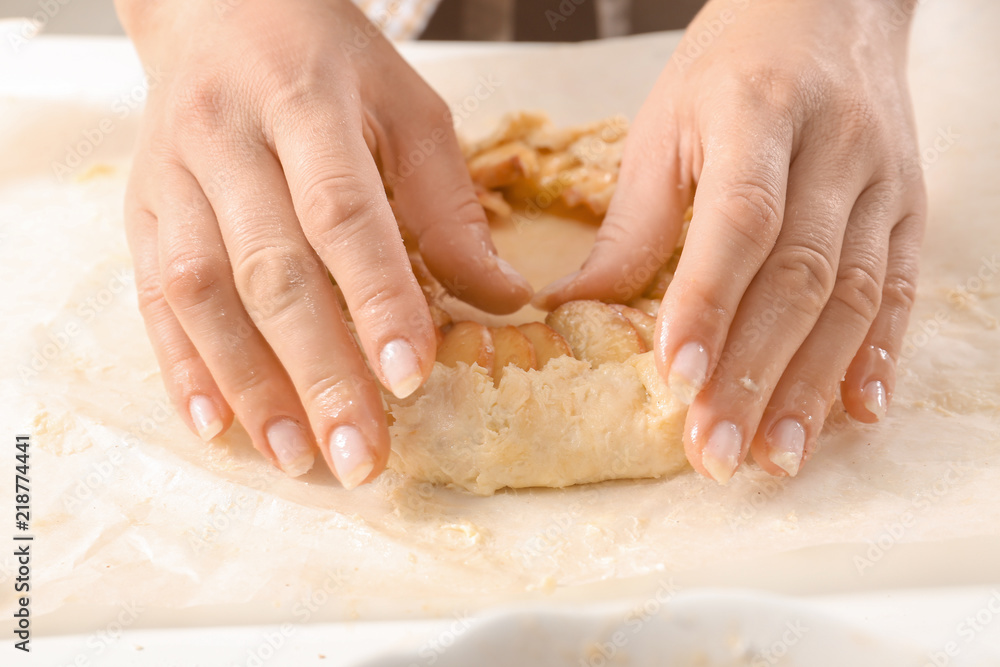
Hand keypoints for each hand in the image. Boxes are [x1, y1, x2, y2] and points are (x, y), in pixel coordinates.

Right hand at [117, 0, 531, 486]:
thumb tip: (504, 300)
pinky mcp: (141, 211)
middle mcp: (228, 142)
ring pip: (203, 292)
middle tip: (360, 455)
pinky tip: (219, 427)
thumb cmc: (329, 64)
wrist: (218, 11)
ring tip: (298, 457)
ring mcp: (173, 178)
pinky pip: (153, 297)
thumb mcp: (407, 109)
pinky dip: (183, 367)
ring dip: (251, 384)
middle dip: (318, 371)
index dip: (377, 298)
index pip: (343, 214)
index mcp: (307, 105)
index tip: (410, 377)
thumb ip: (448, 206)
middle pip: (272, 269)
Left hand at [535, 0, 925, 481]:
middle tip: (716, 450)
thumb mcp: (665, 124)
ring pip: (855, 295)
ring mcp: (883, 179)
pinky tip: (854, 411)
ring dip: (812, 384)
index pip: (740, 220)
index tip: (677, 378)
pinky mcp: (910, 204)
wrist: (832, 6)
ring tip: (774, 456)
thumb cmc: (731, 67)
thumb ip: (634, 221)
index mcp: (758, 113)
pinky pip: (903, 287)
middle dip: (756, 372)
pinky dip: (879, 354)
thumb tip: (576, 308)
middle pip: (799, 275)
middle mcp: (833, 147)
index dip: (710, 303)